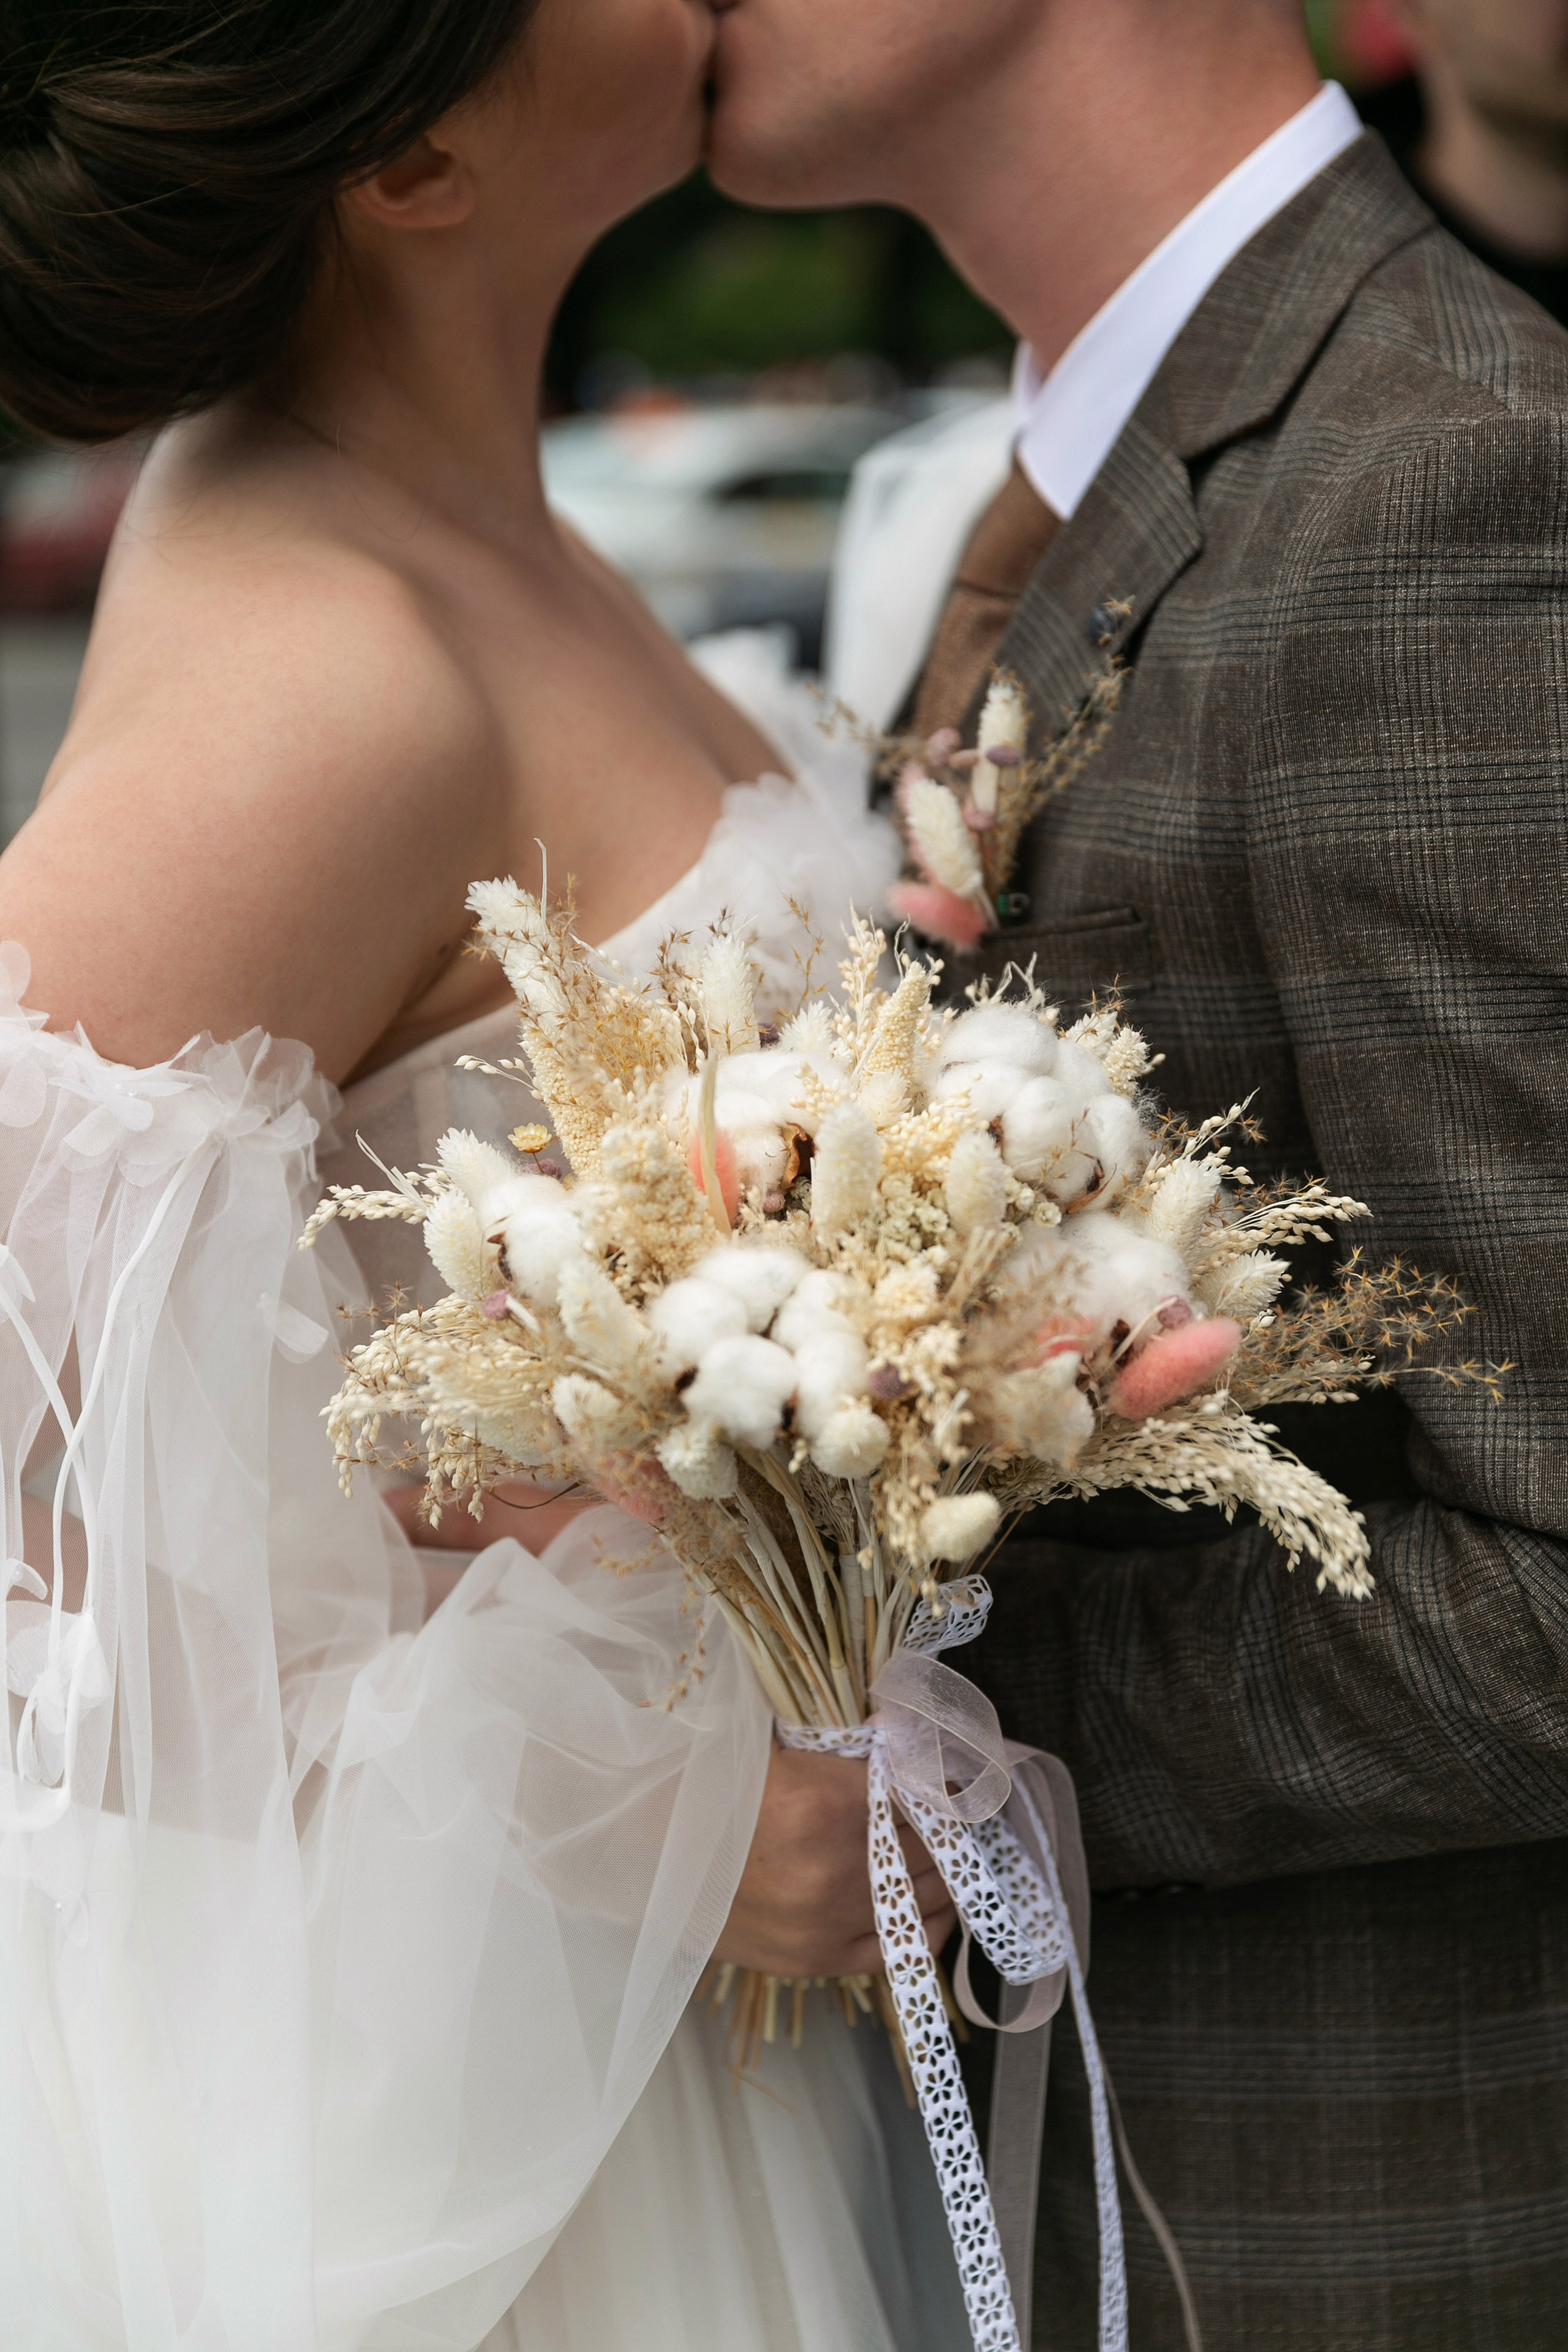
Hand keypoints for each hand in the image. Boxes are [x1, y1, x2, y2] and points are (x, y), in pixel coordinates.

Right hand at [714, 1744, 955, 1977]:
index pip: (922, 1791)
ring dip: (942, 1866)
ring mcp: (827, 1922)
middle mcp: (835, 1869)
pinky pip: (903, 1945)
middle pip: (931, 1843)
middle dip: (942, 1821)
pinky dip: (931, 1921)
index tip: (945, 1770)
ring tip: (941, 1845)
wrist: (642, 1851)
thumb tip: (908, 1742)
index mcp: (825, 1802)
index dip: (939, 1778)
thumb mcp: (777, 1747)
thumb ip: (845, 1749)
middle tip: (945, 1804)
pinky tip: (940, 1901)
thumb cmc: (708, 1785)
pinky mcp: (815, 1960)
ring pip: (927, 1893)